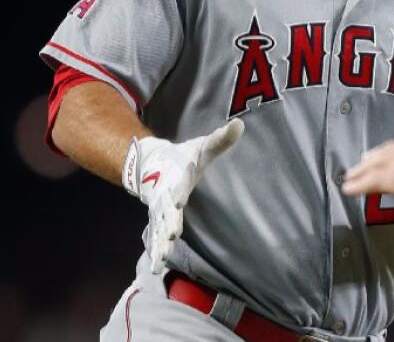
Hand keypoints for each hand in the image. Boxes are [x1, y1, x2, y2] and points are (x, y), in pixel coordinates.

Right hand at [123, 119, 244, 273]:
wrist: (152, 163)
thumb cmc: (184, 157)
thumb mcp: (202, 147)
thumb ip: (221, 139)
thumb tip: (241, 124)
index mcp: (176, 179)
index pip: (176, 187)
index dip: (176, 194)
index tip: (176, 203)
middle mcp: (164, 197)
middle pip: (165, 213)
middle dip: (166, 226)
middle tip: (169, 239)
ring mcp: (158, 211)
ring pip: (158, 229)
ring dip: (158, 245)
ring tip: (158, 262)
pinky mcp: (157, 220)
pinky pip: (155, 237)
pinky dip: (154, 251)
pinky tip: (155, 268)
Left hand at [342, 118, 393, 197]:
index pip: (390, 149)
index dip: (380, 153)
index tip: (370, 156)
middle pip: (376, 158)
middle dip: (365, 165)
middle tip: (354, 170)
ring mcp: (393, 166)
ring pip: (369, 170)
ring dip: (357, 175)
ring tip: (348, 180)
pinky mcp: (390, 180)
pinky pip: (368, 183)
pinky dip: (356, 186)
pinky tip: (347, 189)